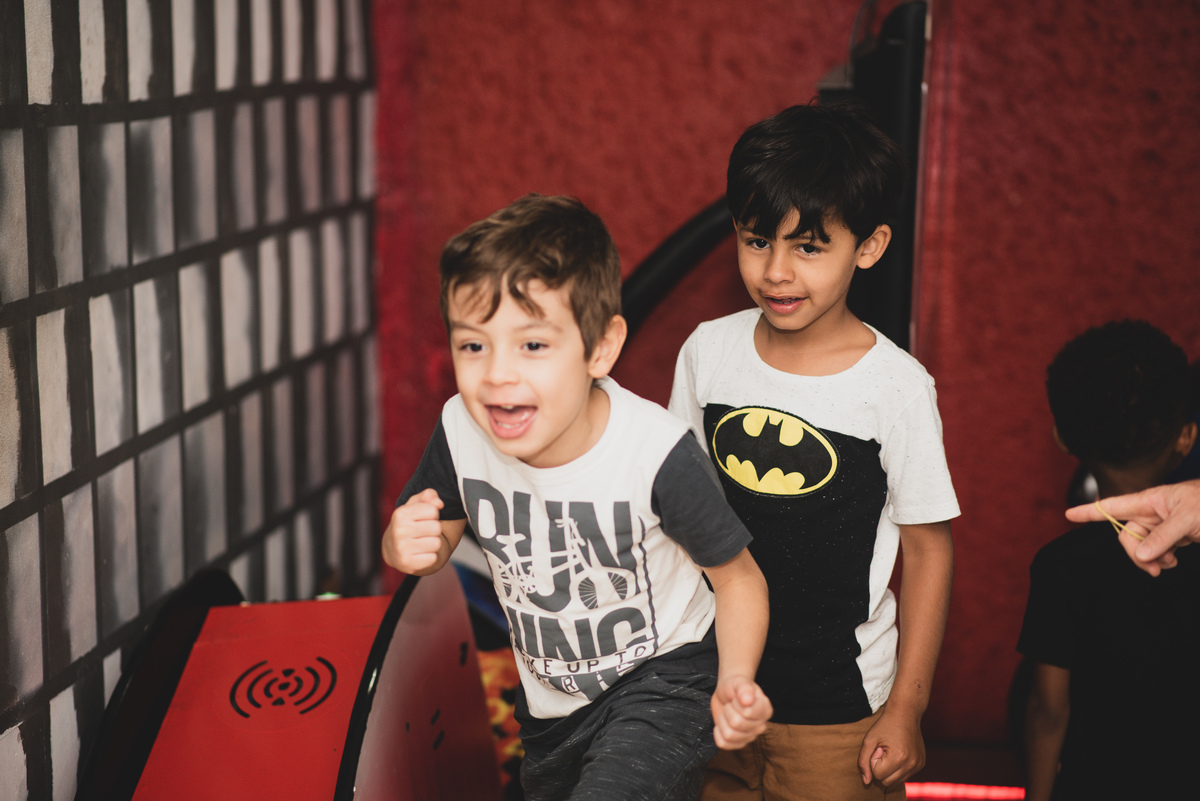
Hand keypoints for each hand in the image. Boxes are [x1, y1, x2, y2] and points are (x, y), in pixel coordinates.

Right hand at [381, 488, 445, 573]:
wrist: (394, 550)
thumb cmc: (410, 523)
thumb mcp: (416, 505)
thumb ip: (428, 495)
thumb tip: (439, 503)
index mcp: (400, 514)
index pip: (433, 510)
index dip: (432, 514)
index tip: (423, 518)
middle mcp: (398, 531)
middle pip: (436, 528)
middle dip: (434, 530)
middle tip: (423, 532)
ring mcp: (401, 549)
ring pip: (436, 543)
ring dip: (433, 543)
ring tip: (422, 542)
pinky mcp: (407, 564)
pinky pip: (433, 558)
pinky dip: (430, 557)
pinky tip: (420, 553)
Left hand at [711, 676, 771, 749]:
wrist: (727, 693)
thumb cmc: (735, 687)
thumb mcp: (739, 682)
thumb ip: (744, 688)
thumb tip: (748, 701)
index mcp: (765, 710)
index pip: (747, 713)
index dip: (736, 704)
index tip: (737, 699)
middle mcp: (761, 726)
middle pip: (736, 723)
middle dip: (728, 710)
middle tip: (731, 705)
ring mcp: (750, 736)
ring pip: (729, 735)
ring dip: (722, 721)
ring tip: (727, 713)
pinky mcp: (738, 744)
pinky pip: (723, 744)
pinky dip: (718, 732)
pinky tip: (722, 723)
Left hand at [857, 705, 924, 787]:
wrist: (905, 713)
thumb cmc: (885, 725)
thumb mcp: (869, 740)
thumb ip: (863, 761)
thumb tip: (866, 781)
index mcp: (899, 758)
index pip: (877, 775)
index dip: (874, 761)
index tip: (878, 747)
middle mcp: (912, 764)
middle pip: (887, 782)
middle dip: (881, 768)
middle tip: (884, 750)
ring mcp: (918, 765)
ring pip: (896, 781)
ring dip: (890, 769)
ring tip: (891, 752)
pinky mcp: (921, 764)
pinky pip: (904, 776)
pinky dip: (898, 768)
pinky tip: (899, 753)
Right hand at [1066, 480, 1199, 575]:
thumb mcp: (1188, 519)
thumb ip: (1163, 537)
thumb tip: (1141, 555)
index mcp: (1150, 499)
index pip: (1113, 505)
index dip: (1090, 511)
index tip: (1068, 514)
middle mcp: (1152, 511)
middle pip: (1127, 533)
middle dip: (1136, 552)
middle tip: (1154, 568)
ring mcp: (1162, 524)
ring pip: (1142, 544)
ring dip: (1152, 558)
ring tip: (1170, 564)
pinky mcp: (1174, 535)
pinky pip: (1156, 549)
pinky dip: (1163, 558)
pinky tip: (1174, 560)